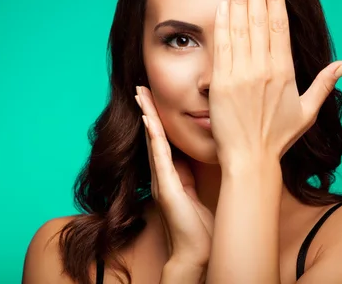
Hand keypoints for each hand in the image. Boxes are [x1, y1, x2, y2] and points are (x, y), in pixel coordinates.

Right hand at [135, 86, 212, 267]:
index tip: (153, 96)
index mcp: (171, 174)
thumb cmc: (200, 226)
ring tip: (141, 96)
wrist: (196, 253)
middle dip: (147, 110)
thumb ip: (193, 173)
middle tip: (141, 87)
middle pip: (153, 135)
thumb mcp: (198, 192)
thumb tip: (199, 154)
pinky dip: (154, 137)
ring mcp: (161, 180)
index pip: (162, 138)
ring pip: (153, 141)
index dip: (157, 116)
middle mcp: (162, 174)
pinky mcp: (166, 187)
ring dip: (147, 117)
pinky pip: (159, 157)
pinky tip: (151, 121)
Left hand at [209, 0, 341, 168]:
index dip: (275, 0)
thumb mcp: (308, 111)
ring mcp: (239, 74)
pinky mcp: (220, 82)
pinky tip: (221, 6)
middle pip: (258, 21)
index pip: (279, 27)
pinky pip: (221, 46)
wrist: (249, 159)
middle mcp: (262, 68)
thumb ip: (325, 84)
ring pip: (239, 28)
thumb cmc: (277, 137)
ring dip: (238, 1)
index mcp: (284, 72)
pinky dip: (221, 24)